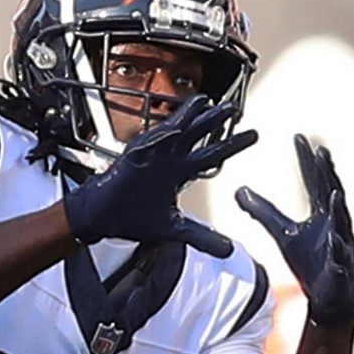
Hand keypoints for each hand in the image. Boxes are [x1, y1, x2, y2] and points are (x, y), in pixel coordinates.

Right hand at [60, 95, 255, 256]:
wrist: (103, 217)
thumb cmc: (132, 218)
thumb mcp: (176, 230)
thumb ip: (203, 238)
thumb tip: (228, 251)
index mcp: (178, 172)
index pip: (211, 155)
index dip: (231, 145)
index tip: (251, 136)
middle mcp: (170, 159)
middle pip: (198, 135)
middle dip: (216, 122)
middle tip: (235, 109)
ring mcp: (155, 153)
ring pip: (180, 128)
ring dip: (196, 115)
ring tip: (211, 102)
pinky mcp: (139, 152)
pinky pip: (158, 135)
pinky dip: (173, 125)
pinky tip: (187, 111)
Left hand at [236, 135, 353, 328]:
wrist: (330, 297)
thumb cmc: (312, 262)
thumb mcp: (283, 233)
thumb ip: (264, 212)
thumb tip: (239, 191)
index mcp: (323, 213)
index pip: (315, 181)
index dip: (308, 161)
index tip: (300, 138)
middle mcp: (336, 224)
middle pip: (331, 193)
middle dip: (327, 174)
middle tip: (321, 152)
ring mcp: (342, 245)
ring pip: (341, 223)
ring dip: (337, 208)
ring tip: (332, 191)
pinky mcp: (341, 268)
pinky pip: (340, 257)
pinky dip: (338, 248)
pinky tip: (334, 240)